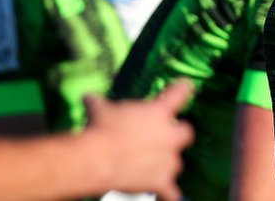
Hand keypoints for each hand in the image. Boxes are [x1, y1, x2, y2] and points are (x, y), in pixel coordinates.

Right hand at [83, 80, 194, 200]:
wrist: (96, 159)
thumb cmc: (100, 129)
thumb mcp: (99, 109)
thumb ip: (98, 103)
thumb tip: (88, 96)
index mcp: (159, 112)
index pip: (180, 92)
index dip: (183, 88)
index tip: (186, 86)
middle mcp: (170, 135)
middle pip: (186, 132)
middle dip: (177, 134)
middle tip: (162, 137)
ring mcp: (168, 160)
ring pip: (176, 162)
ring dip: (165, 163)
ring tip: (148, 166)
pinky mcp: (162, 181)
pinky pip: (172, 192)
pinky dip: (169, 194)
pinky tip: (166, 196)